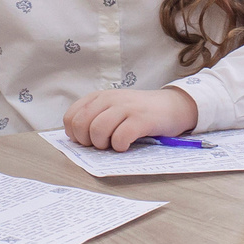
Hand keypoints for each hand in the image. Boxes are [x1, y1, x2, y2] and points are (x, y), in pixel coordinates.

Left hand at [63, 88, 201, 151]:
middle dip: (87, 142)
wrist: (172, 106)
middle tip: (102, 144)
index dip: (75, 135)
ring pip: (97, 130)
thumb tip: (76, 138)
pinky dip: (120, 147)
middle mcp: (109, 99)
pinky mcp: (140, 119)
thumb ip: (94, 117)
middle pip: (81, 125)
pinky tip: (127, 145)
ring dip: (103, 145)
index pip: (71, 118)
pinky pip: (120, 138)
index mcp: (99, 97)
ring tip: (114, 144)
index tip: (88, 140)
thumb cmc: (139, 112)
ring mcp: (125, 108)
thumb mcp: (113, 108)